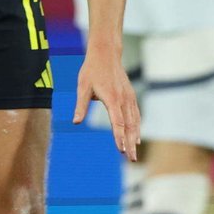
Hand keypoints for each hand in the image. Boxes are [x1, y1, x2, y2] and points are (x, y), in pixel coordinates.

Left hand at [72, 43, 139, 161]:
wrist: (106, 53)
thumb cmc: (91, 70)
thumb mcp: (82, 87)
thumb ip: (81, 106)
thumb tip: (75, 122)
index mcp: (112, 98)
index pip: (117, 122)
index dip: (119, 137)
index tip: (121, 149)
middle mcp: (123, 99)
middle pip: (129, 125)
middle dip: (130, 144)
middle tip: (131, 159)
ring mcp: (129, 98)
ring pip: (135, 122)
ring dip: (135, 138)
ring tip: (134, 154)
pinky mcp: (131, 96)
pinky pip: (136, 115)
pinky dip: (137, 128)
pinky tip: (136, 138)